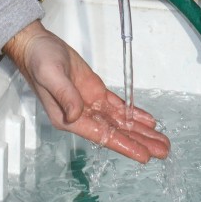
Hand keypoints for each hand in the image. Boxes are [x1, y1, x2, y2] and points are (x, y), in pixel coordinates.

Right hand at [3, 22, 170, 162]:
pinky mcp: (95, 92)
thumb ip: (64, 95)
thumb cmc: (39, 61)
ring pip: (120, 122)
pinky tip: (147, 121)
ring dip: (140, 131)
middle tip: (162, 151)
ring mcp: (90, 104)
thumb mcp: (51, 75)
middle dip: (140, 142)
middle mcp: (82, 116)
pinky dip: (132, 113)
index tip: (143, 156)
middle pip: (116, 133)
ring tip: (160, 141)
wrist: (37, 46)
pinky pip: (117, 107)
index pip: (103, 136)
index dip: (124, 145)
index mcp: (69, 118)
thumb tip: (77, 114)